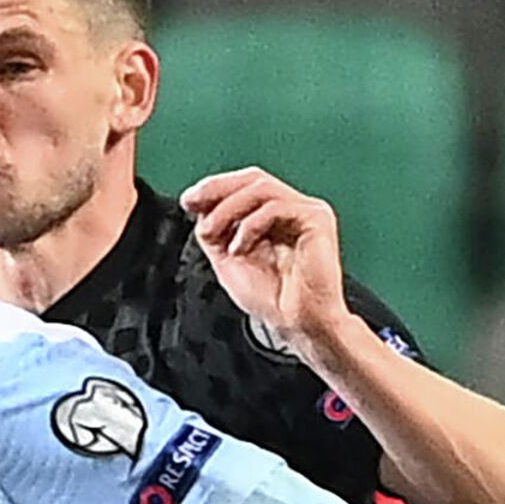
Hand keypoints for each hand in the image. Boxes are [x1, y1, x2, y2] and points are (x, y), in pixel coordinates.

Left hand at [181, 168, 350, 351]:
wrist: (298, 324)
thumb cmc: (272, 299)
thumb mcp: (228, 259)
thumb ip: (215, 231)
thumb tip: (198, 206)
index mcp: (274, 216)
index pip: (244, 186)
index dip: (215, 187)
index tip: (188, 201)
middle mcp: (292, 209)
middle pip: (253, 179)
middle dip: (217, 189)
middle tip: (193, 203)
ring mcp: (306, 212)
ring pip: (261, 188)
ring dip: (228, 208)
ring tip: (212, 233)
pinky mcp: (317, 219)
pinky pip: (277, 207)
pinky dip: (250, 225)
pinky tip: (238, 248)